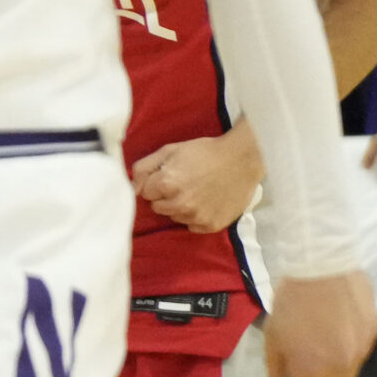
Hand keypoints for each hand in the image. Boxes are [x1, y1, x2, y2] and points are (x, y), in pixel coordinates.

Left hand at [131, 129, 263, 233]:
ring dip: (181, 207)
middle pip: (158, 208)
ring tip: (197, 191)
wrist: (242, 159)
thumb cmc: (205, 152)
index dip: (157, 183)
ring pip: (175, 217)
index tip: (171, 175)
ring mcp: (196, 217)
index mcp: (166, 184)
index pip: (146, 193)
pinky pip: (192, 226)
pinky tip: (206, 202)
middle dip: (166, 196)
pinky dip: (196, 217)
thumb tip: (133, 188)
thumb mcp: (169, 150)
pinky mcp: (211, 226)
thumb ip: (144, 168)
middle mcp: (179, 204)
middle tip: (184, 183)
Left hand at [263, 270, 376, 376]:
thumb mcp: (273, 334)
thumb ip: (275, 364)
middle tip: (305, 363)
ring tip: (323, 348)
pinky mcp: (373, 333)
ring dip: (334, 367)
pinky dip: (349, 349)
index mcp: (312, 371)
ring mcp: (361, 351)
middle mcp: (339, 367)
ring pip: (348, 371)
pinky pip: (361, 351)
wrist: (321, 268)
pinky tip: (339, 332)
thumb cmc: (290, 302)